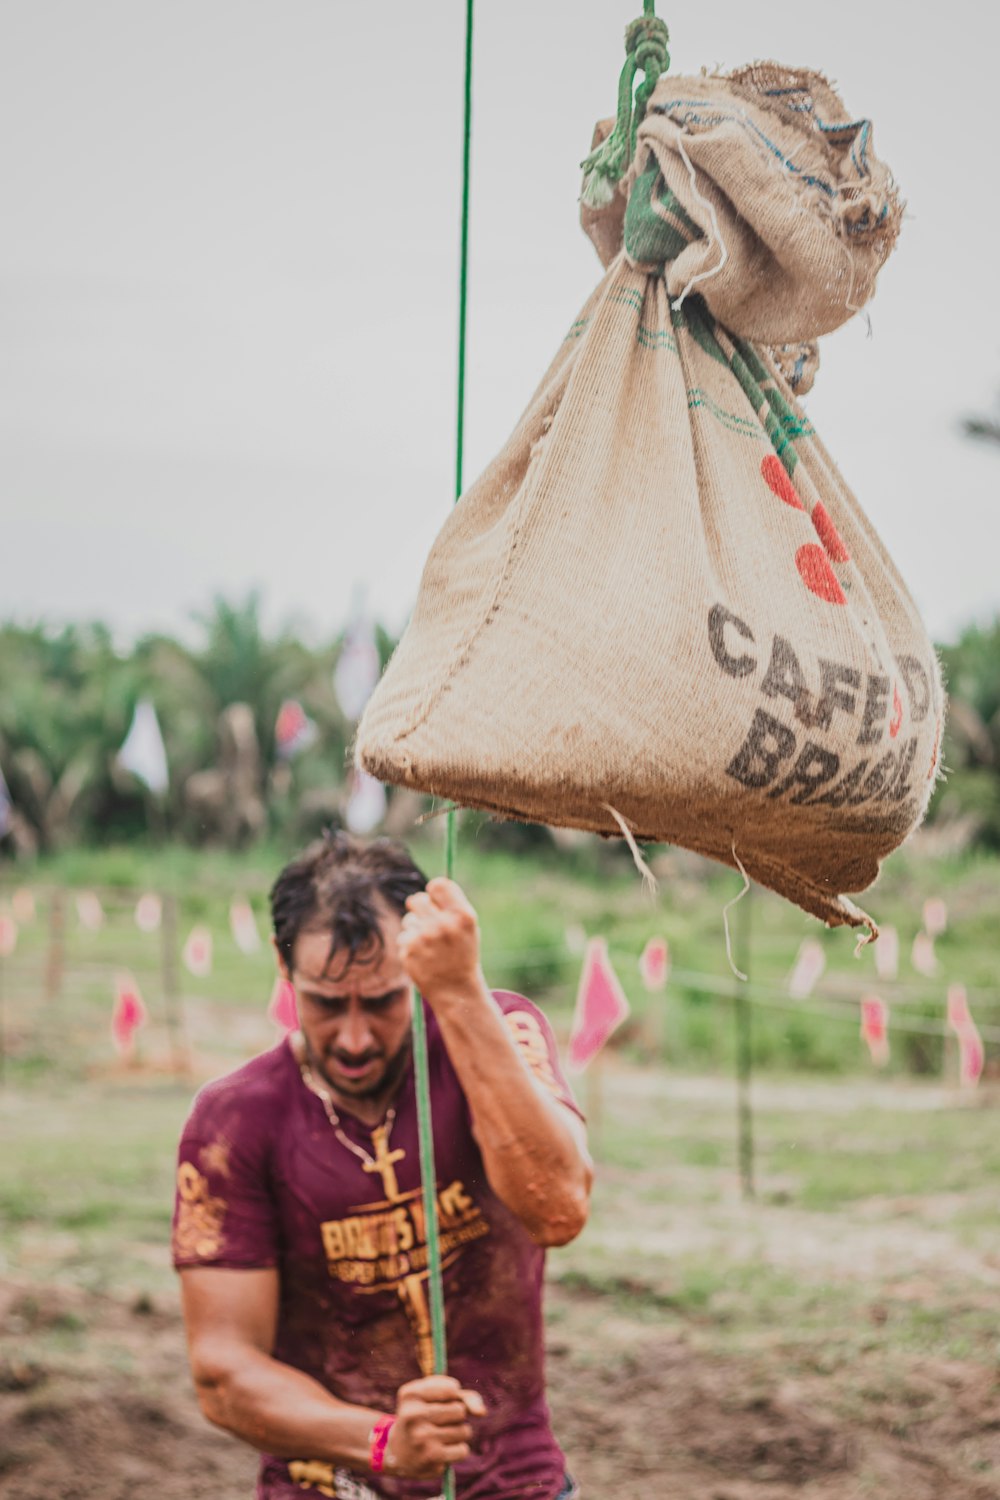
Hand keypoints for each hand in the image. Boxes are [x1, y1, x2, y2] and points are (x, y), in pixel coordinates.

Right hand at [385, 1375, 485, 1478]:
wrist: (398, 1453)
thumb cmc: (423, 1417)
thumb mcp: (435, 1398)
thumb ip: (463, 1396)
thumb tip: (482, 1412)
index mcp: (411, 1394)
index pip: (452, 1389)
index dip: (452, 1396)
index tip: (438, 1402)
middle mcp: (413, 1415)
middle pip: (460, 1410)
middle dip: (456, 1416)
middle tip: (438, 1422)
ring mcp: (422, 1438)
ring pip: (464, 1430)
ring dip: (458, 1434)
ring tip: (438, 1437)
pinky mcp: (432, 1459)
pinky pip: (463, 1450)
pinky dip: (457, 1450)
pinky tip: (441, 1451)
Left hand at [398, 879, 482, 1005]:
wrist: (456, 990)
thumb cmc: (462, 954)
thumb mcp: (468, 928)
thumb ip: (451, 907)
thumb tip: (431, 886)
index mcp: (463, 916)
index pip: (438, 885)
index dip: (435, 891)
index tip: (435, 900)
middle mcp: (443, 924)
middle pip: (417, 899)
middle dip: (419, 908)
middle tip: (426, 921)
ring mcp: (424, 938)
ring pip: (409, 920)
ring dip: (415, 929)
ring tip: (430, 947)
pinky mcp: (408, 950)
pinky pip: (404, 937)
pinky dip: (410, 945)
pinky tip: (423, 958)